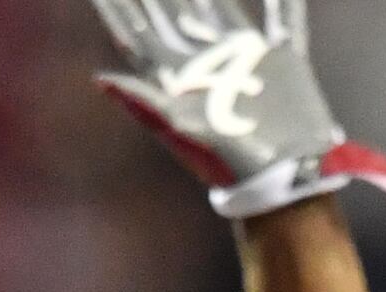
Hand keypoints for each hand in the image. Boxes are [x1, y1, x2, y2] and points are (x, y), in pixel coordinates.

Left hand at [91, 0, 385, 222]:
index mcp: (179, 77)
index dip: (119, 9)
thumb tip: (100, 80)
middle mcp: (208, 62)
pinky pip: (285, 19)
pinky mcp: (283, 62)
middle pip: (173, 11)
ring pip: (220, 7)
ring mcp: (245, 59)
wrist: (285, 180)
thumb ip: (144, 102)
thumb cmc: (229, 163)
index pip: (139, 33)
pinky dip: (283, 2)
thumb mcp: (181, 130)